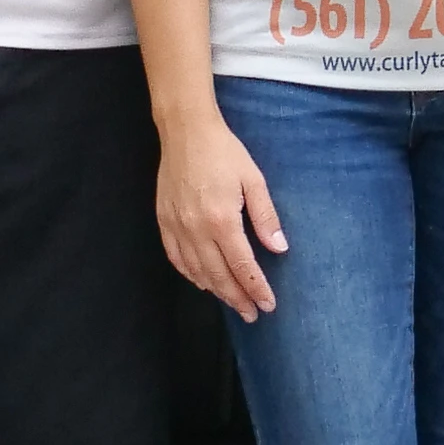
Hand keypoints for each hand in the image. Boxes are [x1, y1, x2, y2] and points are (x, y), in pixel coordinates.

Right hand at [155, 109, 285, 316]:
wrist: (185, 130)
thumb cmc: (224, 152)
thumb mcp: (253, 180)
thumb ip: (265, 217)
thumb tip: (279, 249)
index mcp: (222, 220)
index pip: (242, 266)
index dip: (256, 289)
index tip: (268, 305)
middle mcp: (196, 228)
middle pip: (218, 275)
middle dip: (237, 298)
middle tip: (252, 315)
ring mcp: (176, 226)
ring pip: (196, 271)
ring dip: (215, 291)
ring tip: (232, 302)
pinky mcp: (163, 220)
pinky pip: (175, 257)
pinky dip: (189, 274)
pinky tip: (201, 282)